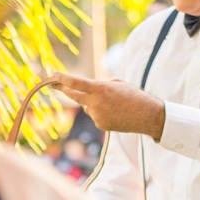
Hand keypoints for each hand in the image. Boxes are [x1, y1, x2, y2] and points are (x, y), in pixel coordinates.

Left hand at [50, 72, 165, 139]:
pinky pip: (95, 115)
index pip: (76, 83)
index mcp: (100, 89)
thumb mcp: (117, 84)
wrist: (147, 116)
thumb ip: (100, 86)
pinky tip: (116, 113)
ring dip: (94, 102)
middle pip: (73, 95)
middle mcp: (96, 103)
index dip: (62, 79)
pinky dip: (102, 112)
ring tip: (114, 103)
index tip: (53, 75)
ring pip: (87, 106)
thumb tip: (86, 92)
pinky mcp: (100, 125)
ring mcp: (97, 115)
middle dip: (62, 89)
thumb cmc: (134, 96)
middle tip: (53, 84)